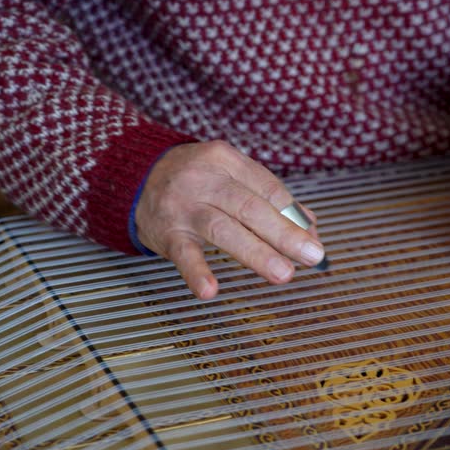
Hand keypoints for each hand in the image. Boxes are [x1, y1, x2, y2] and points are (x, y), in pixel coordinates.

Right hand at [135, 140, 323, 299]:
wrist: (135, 176)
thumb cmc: (195, 178)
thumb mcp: (230, 175)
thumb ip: (269, 197)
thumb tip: (310, 226)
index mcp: (226, 160)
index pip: (269, 189)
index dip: (294, 217)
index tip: (314, 240)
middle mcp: (205, 180)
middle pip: (251, 207)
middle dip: (285, 234)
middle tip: (312, 256)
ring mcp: (184, 206)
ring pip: (223, 229)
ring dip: (256, 253)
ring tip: (283, 274)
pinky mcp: (166, 233)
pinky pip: (183, 254)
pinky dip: (196, 272)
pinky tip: (209, 290)